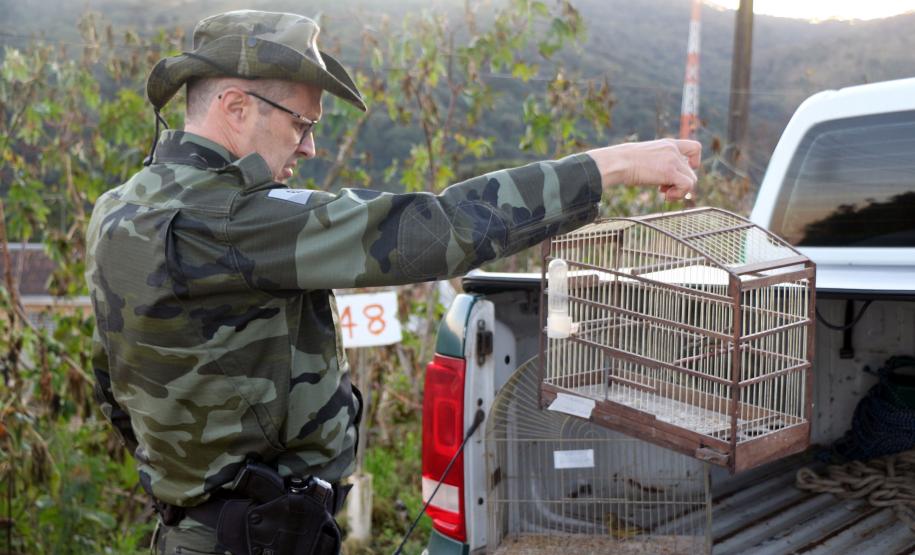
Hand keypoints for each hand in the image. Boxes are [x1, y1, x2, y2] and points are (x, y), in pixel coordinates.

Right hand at [587, 138, 701, 200]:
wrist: (617, 162)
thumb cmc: (623, 162)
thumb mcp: (645, 158)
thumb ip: (658, 164)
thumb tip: (662, 182)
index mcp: (668, 144)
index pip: (694, 147)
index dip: (694, 161)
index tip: (683, 171)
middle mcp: (673, 150)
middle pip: (691, 171)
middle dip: (679, 183)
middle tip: (663, 190)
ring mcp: (672, 160)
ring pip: (691, 180)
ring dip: (680, 191)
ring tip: (664, 194)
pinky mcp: (670, 171)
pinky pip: (687, 185)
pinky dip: (679, 194)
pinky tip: (665, 196)